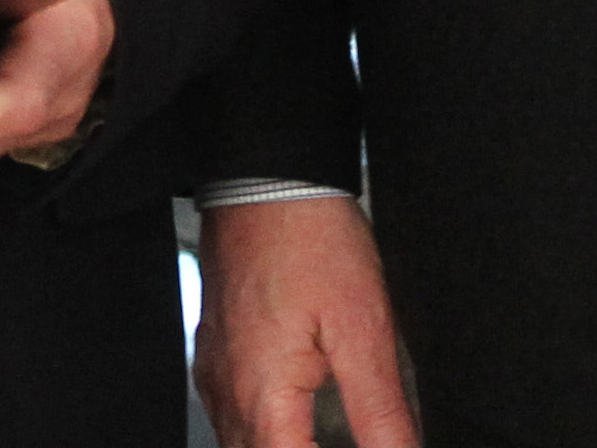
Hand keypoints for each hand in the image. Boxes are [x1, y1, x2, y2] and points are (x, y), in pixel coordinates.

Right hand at [201, 192, 416, 447]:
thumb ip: (381, 414)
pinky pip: (229, 416)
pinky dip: (260, 435)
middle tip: (348, 437)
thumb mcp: (364, 331)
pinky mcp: (215, 348)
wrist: (267, 176)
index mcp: (263, 397)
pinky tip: (289, 427)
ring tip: (323, 438)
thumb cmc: (311, 239)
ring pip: (239, 445)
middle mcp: (228, 391)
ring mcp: (215, 369)